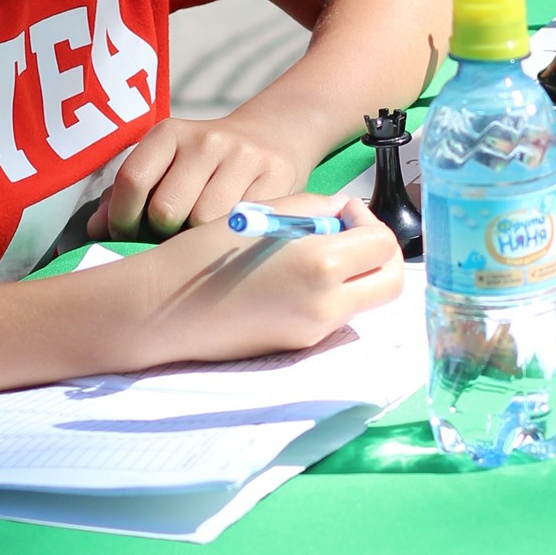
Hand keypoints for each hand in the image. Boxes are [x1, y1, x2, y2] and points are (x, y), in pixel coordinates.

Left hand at [88, 114, 311, 240]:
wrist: (271, 137)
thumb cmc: (200, 166)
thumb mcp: (163, 166)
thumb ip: (125, 196)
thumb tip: (94, 231)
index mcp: (169, 133)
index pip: (132, 180)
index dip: (121, 219)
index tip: (125, 234)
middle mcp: (206, 141)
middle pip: (166, 211)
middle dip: (160, 233)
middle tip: (168, 235)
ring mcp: (244, 158)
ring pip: (203, 223)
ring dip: (195, 239)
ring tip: (198, 233)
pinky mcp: (276, 177)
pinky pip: (240, 225)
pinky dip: (228, 236)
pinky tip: (227, 230)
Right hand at [134, 195, 404, 364]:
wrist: (164, 309)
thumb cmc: (206, 253)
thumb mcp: (265, 210)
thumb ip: (316, 207)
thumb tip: (344, 214)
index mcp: (321, 264)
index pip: (382, 243)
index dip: (368, 219)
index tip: (343, 211)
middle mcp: (327, 305)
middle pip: (391, 283)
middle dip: (380, 253)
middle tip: (350, 233)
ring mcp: (314, 332)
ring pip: (365, 300)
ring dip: (356, 272)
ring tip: (313, 250)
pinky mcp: (298, 347)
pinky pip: (336, 315)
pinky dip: (331, 291)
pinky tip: (292, 275)